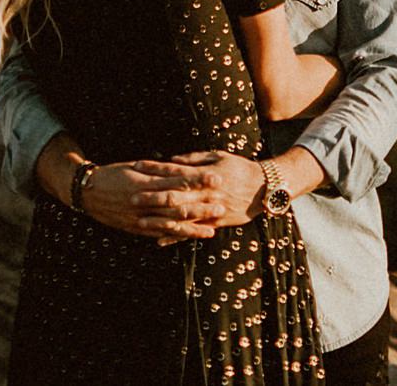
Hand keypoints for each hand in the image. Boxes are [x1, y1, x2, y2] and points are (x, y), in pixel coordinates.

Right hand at [77, 160, 225, 240]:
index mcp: (146, 182)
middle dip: (201, 206)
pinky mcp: (137, 228)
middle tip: (222, 205)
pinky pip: (160, 233)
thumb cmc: (113, 174)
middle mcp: (145, 202)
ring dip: (193, 226)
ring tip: (213, 227)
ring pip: (172, 223)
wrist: (87, 193)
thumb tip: (179, 166)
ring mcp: (141, 218)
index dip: (198, 181)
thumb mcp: (134, 167)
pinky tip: (191, 237)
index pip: (177, 181)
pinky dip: (176, 236)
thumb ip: (157, 170)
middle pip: (178, 205)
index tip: (216, 178)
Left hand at [141, 150, 267, 227]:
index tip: (137, 166)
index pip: (174, 169)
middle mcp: (205, 192)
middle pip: (174, 194)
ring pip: (181, 215)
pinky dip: (176, 236)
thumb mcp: (219, 156)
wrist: (264, 188)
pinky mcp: (215, 222)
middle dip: (152, 196)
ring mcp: (210, 208)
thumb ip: (195, 158)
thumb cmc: (240, 168)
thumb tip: (173, 159)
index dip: (155, 168)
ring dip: (159, 218)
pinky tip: (160, 240)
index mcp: (204, 173)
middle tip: (132, 197)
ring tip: (140, 220)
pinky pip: (192, 230)